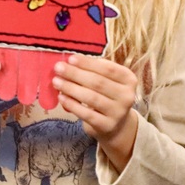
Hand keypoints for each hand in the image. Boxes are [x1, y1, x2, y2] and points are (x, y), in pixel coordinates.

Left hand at [52, 54, 138, 171]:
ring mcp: (118, 113)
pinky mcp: (107, 126)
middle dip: (75, 74)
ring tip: (56, 81)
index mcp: (128, 79)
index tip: (71, 58)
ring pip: (91, 98)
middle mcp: (127, 96)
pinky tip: (61, 97)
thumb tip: (69, 62)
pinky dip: (72, 105)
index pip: (108, 69)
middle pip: (98, 82)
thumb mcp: (106, 80)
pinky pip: (87, 114)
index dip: (88, 63)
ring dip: (71, 88)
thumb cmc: (106, 95)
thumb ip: (92, 70)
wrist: (115, 125)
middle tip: (58, 68)